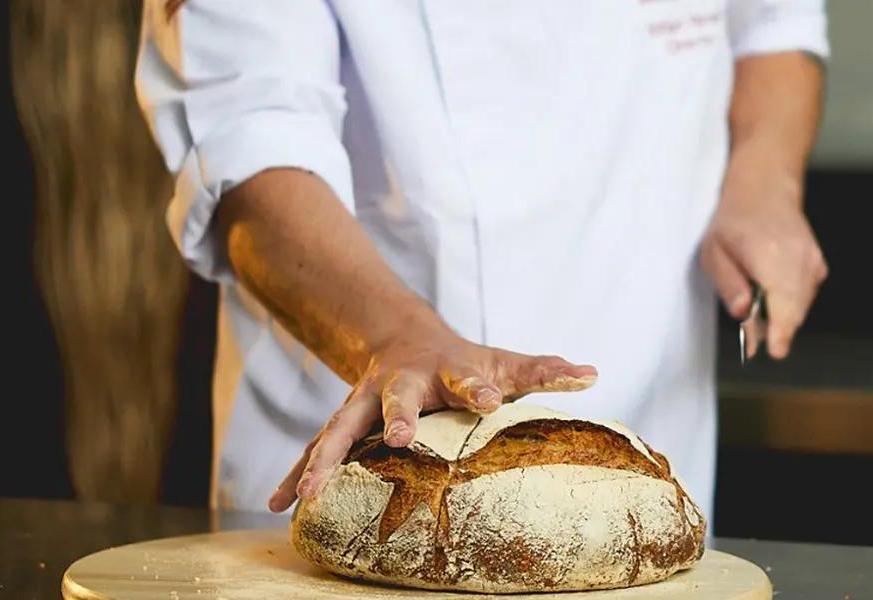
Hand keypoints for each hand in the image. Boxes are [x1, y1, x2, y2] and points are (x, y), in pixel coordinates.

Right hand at [266, 329, 597, 512]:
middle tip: (398, 437)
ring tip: (310, 494)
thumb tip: (592, 373)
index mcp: (442, 370)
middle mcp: (396, 385)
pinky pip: (315, 449)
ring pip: (339, 429)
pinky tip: (281, 506)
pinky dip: (296, 474)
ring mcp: (363, 404)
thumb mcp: (502, 362)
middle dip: (394, 418)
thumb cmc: (462, 363)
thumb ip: (543, 369)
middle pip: (393, 399)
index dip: (477, 387)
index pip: (465, 376)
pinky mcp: (343, 424)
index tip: (487, 399)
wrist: (401, 340)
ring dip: (324, 459)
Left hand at [700, 155, 826, 359]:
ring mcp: (813, 261)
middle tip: (755, 336)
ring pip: (801, 306)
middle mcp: (799, 259)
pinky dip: (789, 302)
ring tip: (757, 302)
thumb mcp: (714, 253)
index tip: (774, 350)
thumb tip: (744, 314)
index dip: (779, 332)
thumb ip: (730, 286)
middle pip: (795, 311)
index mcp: (772, 256)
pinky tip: (771, 290)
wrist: (764, 189)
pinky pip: (805, 295)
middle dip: (776, 329)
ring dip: (781, 315)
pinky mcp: (818, 265)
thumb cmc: (734, 221)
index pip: (784, 304)